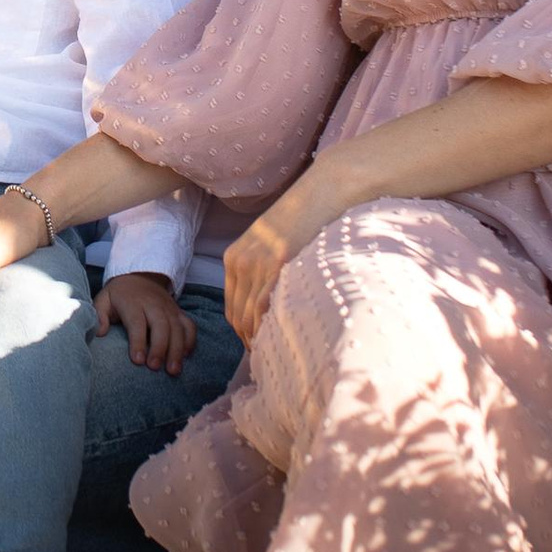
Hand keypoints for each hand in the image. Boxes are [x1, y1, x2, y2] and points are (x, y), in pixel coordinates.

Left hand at [93, 272, 196, 373]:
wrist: (140, 275)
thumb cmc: (119, 295)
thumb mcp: (104, 299)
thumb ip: (99, 315)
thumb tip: (99, 333)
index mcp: (133, 302)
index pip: (137, 322)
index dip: (138, 342)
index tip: (138, 361)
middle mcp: (154, 305)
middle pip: (161, 326)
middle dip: (159, 348)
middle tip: (155, 368)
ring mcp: (169, 309)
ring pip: (177, 328)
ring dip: (177, 350)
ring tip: (173, 370)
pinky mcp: (179, 313)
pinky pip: (189, 326)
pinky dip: (190, 341)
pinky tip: (186, 357)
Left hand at [224, 171, 331, 344]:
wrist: (320, 193)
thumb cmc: (300, 220)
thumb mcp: (268, 244)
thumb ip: (261, 269)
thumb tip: (265, 303)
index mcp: (234, 258)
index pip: (231, 307)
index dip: (242, 331)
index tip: (256, 346)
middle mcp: (241, 262)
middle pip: (237, 316)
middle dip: (249, 340)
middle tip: (266, 358)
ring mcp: (258, 262)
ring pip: (250, 315)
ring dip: (258, 338)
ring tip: (273, 354)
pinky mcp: (279, 263)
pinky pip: (265, 305)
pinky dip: (268, 326)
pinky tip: (279, 337)